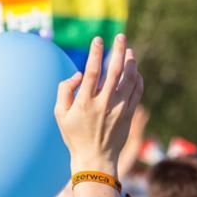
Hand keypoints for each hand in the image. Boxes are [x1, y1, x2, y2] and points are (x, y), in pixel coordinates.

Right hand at [55, 34, 143, 175]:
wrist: (95, 159)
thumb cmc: (75, 136)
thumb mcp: (60, 114)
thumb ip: (64, 90)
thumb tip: (79, 74)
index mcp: (85, 103)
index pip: (93, 71)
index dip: (96, 53)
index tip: (98, 39)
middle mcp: (104, 104)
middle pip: (115, 71)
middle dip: (118, 50)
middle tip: (120, 36)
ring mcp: (119, 109)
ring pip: (129, 80)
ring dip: (131, 62)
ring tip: (129, 50)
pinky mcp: (129, 115)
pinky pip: (137, 92)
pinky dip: (137, 79)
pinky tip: (135, 71)